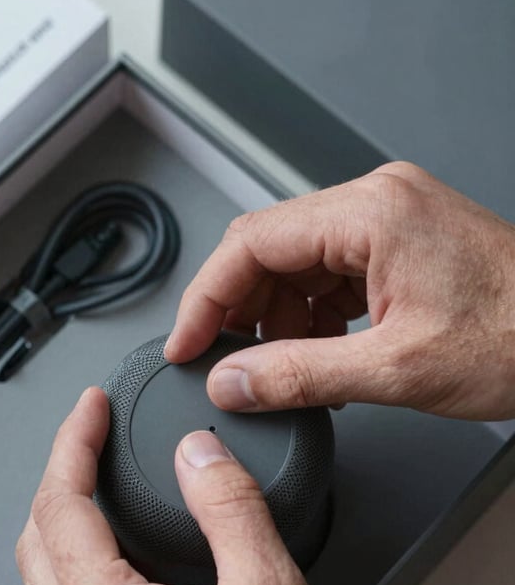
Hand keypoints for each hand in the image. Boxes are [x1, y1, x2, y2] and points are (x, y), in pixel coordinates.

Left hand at [17, 388, 377, 584]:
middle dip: (59, 479)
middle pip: (36, 543)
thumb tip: (198, 454)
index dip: (72, 443)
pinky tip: (119, 565)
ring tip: (101, 489)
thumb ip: (228, 508)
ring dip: (64, 528)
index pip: (61, 506)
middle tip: (89, 441)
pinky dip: (81, 575)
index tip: (88, 410)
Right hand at [165, 162, 514, 419]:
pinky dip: (312, 317)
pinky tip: (319, 355)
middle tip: (226, 363)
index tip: (186, 343)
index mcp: (371, 212)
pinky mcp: (398, 243)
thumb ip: (298, 376)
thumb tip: (232, 382)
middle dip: (240, 311)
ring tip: (286, 370)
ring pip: (296, 264)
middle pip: (268, 249)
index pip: (250, 243)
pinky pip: (329, 274)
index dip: (206, 298)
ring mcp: (388, 219)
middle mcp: (375, 202)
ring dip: (278, 319)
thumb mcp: (396, 370)